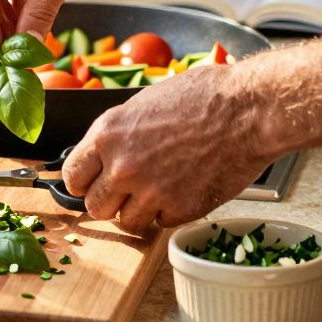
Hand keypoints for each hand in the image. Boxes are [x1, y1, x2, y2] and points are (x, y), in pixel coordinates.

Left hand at [61, 64, 275, 234]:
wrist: (248, 109)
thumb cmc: (203, 96)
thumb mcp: (144, 104)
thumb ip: (119, 134)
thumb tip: (104, 154)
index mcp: (108, 134)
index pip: (73, 175)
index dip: (84, 181)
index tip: (92, 183)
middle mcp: (123, 166)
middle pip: (95, 206)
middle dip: (110, 201)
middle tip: (127, 192)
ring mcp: (151, 191)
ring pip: (126, 222)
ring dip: (139, 212)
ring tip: (157, 192)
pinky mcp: (180, 209)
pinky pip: (161, 224)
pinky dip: (170, 214)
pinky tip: (183, 190)